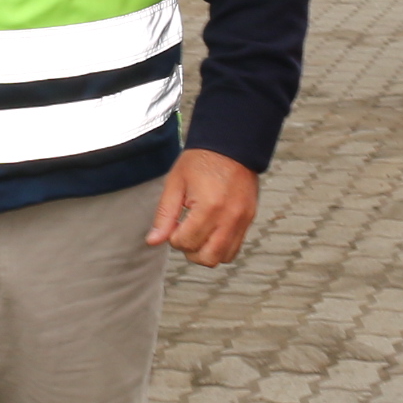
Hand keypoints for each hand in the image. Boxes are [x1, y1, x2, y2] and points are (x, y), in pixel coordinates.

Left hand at [145, 148, 259, 267]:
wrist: (231, 145)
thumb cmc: (201, 160)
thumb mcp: (175, 183)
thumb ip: (165, 215)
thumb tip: (153, 241)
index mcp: (209, 207)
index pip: (186, 243)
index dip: (174, 236)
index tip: (175, 221)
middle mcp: (229, 218)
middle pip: (207, 258)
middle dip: (190, 250)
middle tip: (185, 231)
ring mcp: (242, 220)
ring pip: (223, 257)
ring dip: (206, 251)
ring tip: (199, 232)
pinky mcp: (249, 219)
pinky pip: (235, 247)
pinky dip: (220, 247)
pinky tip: (211, 230)